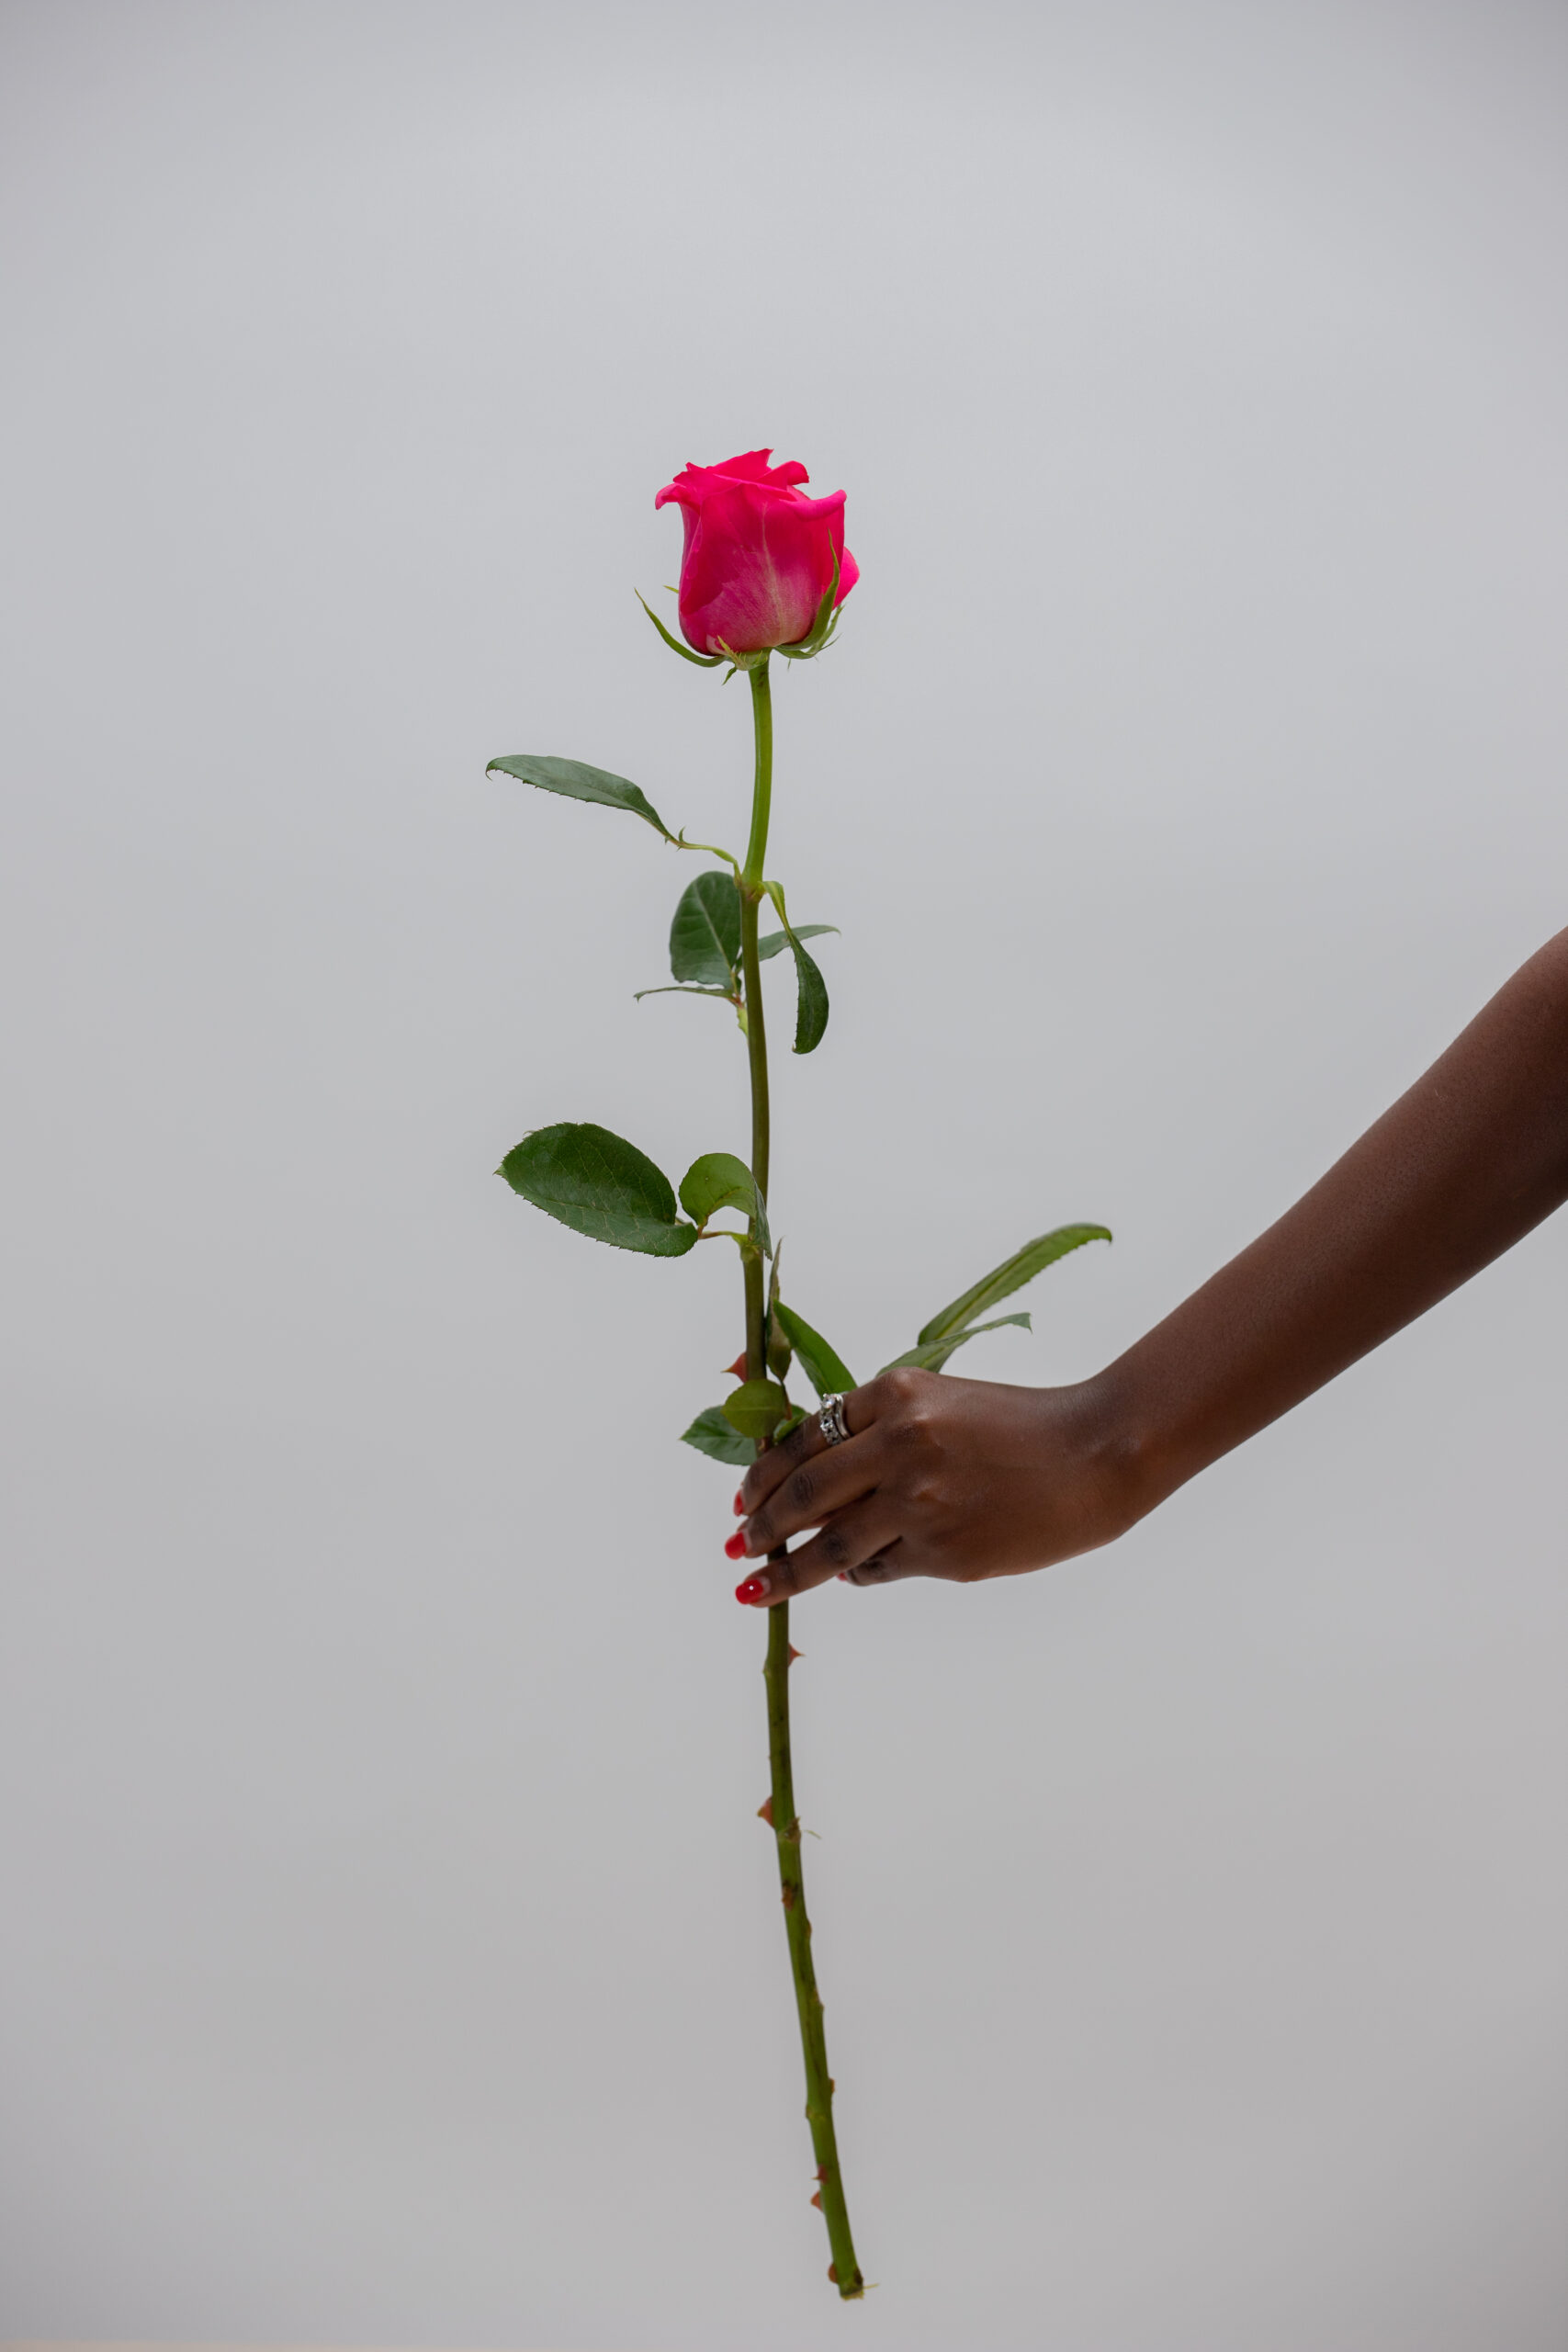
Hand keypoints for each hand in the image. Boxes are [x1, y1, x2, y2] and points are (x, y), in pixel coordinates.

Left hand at [729, 1367, 1140, 1605]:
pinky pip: (877, 1570)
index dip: (763, 1473)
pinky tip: (851, 1574)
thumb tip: (807, 1483)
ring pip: (829, 1546)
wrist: (1096, 1455)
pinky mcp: (943, 1553)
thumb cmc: (1017, 1426)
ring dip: (785, 1571)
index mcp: (898, 1394)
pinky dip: (858, 1573)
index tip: (742, 1498)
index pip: (805, 1437)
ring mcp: (920, 1502)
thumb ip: (877, 1431)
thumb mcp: (940, 1403)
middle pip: (802, 1493)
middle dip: (760, 1525)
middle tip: (736, 1543)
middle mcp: (901, 1444)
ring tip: (755, 1585)